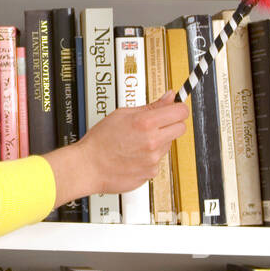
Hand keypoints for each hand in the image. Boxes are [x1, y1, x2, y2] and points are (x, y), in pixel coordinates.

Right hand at [45, 90, 189, 208]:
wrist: (88, 167)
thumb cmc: (100, 141)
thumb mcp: (122, 114)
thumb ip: (151, 106)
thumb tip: (169, 98)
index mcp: (146, 123)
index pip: (181, 112)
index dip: (178, 108)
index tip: (175, 108)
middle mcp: (153, 142)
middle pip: (181, 128)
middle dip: (172, 124)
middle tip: (158, 124)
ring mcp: (153, 159)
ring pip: (168, 145)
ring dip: (158, 141)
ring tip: (137, 142)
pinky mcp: (151, 172)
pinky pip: (157, 160)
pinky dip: (149, 157)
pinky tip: (134, 155)